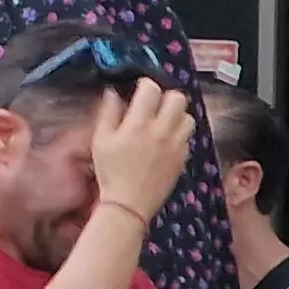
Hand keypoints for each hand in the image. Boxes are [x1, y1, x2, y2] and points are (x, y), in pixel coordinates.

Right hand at [89, 81, 196, 217]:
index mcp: (138, 125)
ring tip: (162, 120)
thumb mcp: (101, 140)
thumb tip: (113, 93)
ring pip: (188, 116)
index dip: (145, 85)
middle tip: (153, 104)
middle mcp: (162, 132)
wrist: (129, 203)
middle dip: (165, 96)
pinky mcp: (183, 158)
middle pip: (177, 98)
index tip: (139, 89)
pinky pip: (188, 136)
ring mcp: (176, 145)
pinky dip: (179, 132)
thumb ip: (108, 113)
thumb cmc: (110, 172)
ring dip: (176, 114)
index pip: (151, 89)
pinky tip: (165, 139)